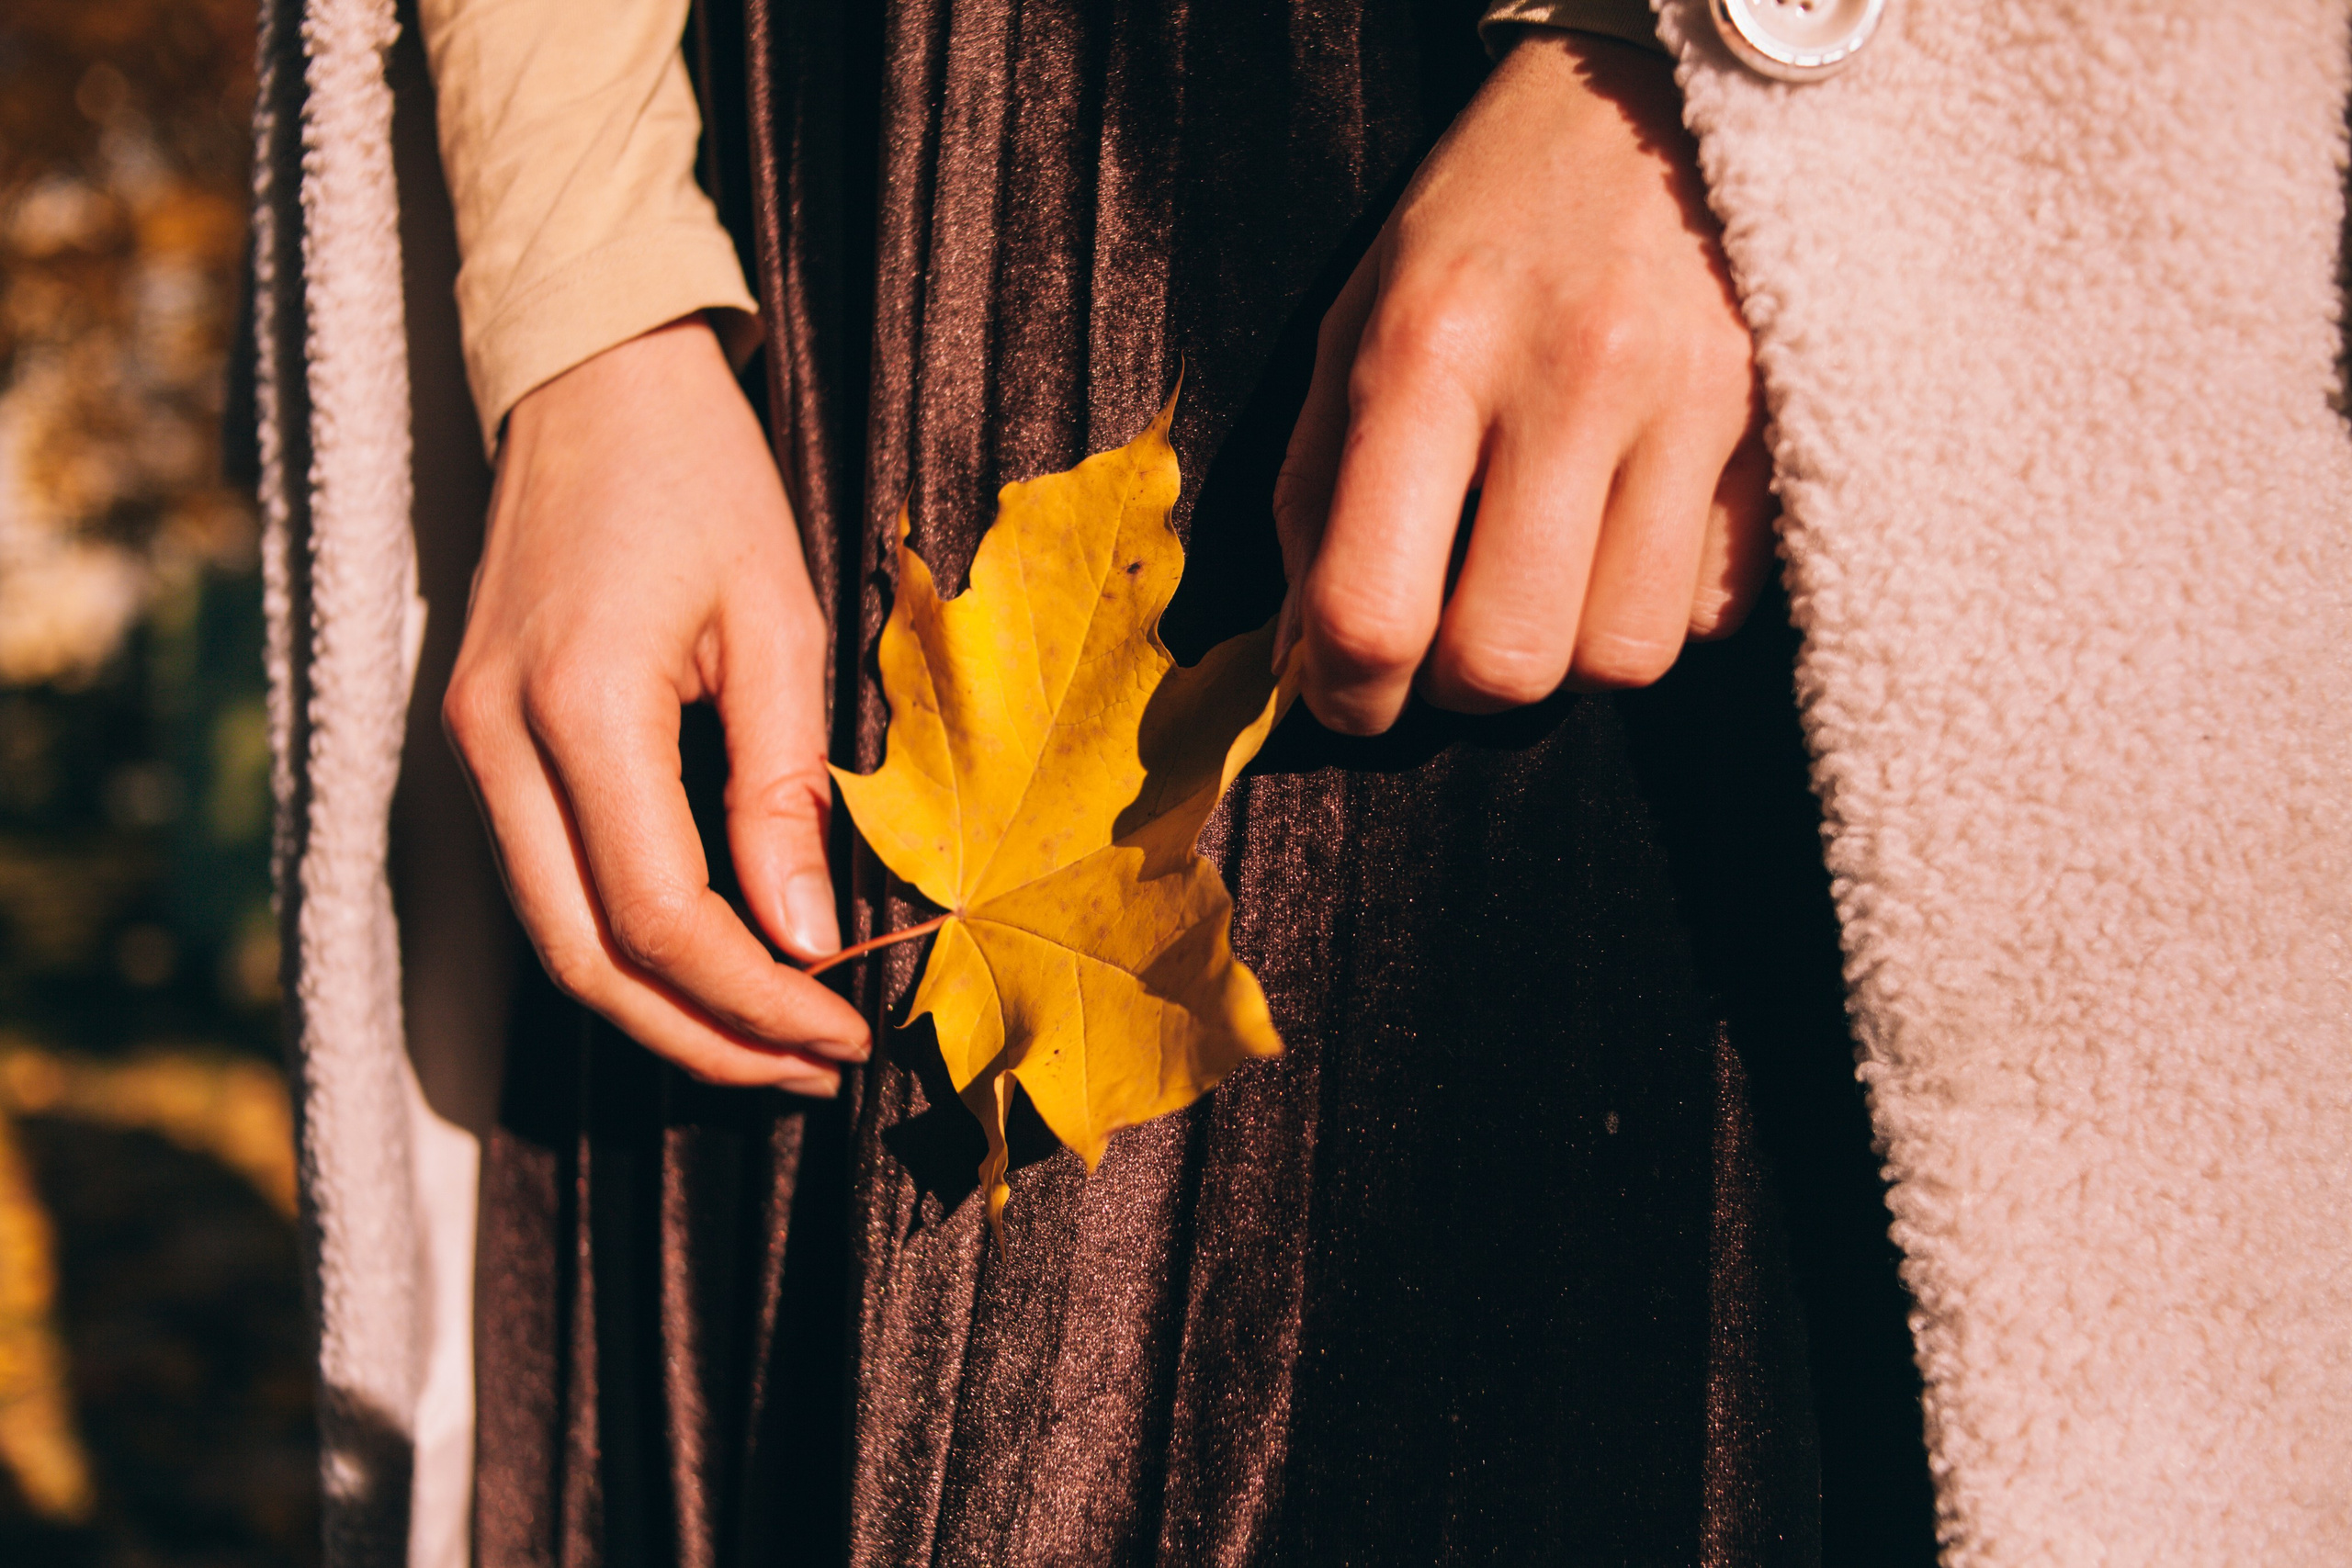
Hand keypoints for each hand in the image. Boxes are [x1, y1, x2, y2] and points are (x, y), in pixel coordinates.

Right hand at [443, 317, 869, 1092]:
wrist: (590, 381)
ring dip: (662, 1009)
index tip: (842, 1031)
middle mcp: (496, 742)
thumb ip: (785, 790)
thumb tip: (809, 938)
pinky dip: (625, 949)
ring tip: (774, 1042)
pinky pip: (545, 884)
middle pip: (585, 961)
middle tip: (811, 1070)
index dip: (753, 997)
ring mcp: (469, 746)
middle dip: (705, 1038)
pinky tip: (711, 967)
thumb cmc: (701, 477)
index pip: (658, 915)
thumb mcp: (778, 619)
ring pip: (554, 939)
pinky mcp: (477, 742)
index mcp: (577, 705)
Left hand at [1274, 29, 1772, 732]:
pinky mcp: (1777, 427)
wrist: (1655, 97)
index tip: (1348, 690)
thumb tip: (1303, 657)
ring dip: (1566, 658)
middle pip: (1509, 663)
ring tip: (1540, 584)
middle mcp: (1568, 381)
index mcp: (1430, 351)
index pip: (1373, 606)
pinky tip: (1623, 536)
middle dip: (1460, 691)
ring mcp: (1689, 406)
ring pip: (1623, 659)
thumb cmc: (1483, 220)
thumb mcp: (1360, 319)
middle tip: (1446, 643)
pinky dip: (1657, 605)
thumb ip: (1316, 490)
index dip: (1347, 692)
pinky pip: (1715, 608)